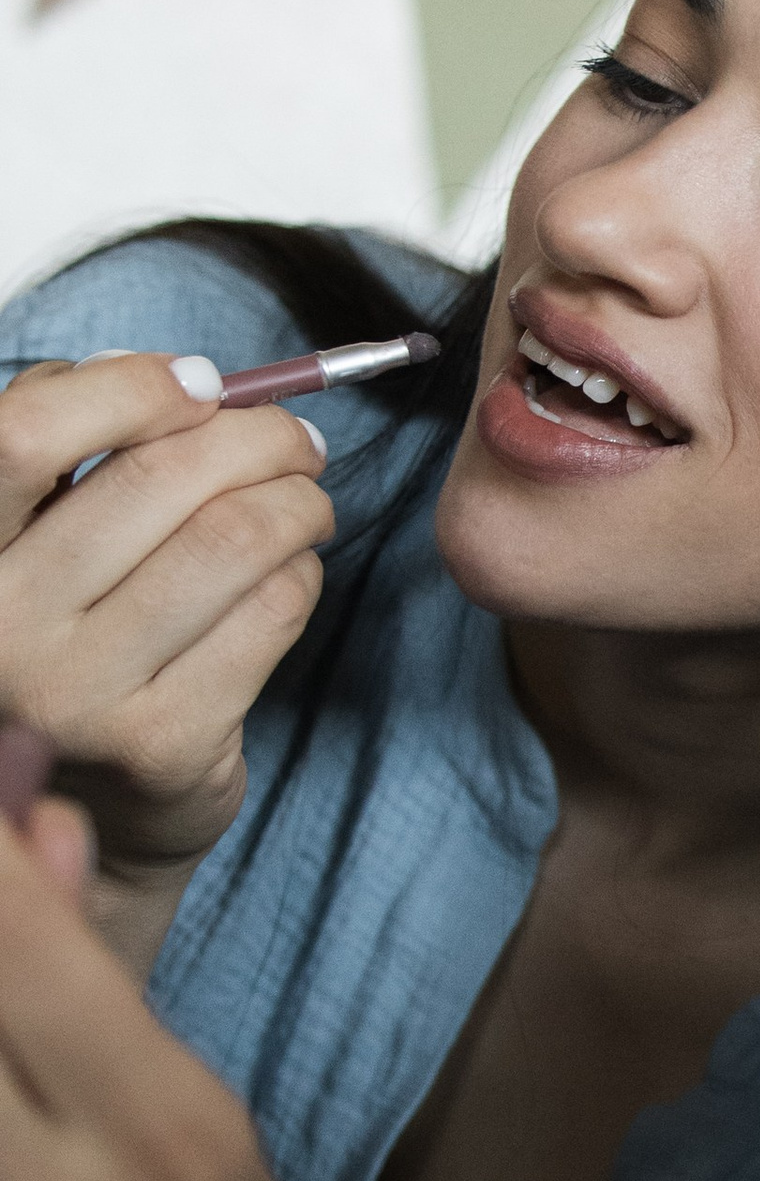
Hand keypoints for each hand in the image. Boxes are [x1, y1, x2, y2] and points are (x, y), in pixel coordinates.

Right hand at [0, 350, 333, 920]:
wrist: (90, 800)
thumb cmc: (71, 636)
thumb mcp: (36, 538)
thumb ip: (73, 447)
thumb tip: (183, 381)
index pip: (25, 435)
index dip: (129, 389)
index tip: (201, 384)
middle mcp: (2, 628)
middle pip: (157, 480)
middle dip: (257, 438)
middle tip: (296, 442)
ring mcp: (79, 695)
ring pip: (231, 541)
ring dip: (297, 503)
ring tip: (308, 502)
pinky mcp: (163, 745)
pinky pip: (271, 613)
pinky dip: (301, 573)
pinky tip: (292, 573)